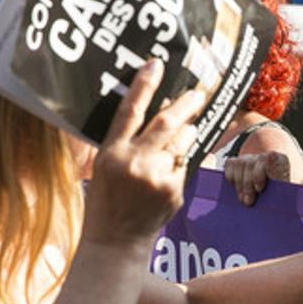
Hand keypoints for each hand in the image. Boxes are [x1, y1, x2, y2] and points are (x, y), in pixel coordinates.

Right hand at [82, 60, 205, 252]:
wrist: (116, 240)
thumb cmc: (107, 199)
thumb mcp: (104, 165)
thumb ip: (124, 140)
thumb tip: (157, 110)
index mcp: (111, 153)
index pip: (129, 112)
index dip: (143, 85)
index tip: (156, 63)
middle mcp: (135, 163)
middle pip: (166, 123)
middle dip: (185, 104)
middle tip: (198, 92)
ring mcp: (157, 178)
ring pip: (182, 143)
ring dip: (187, 134)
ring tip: (185, 132)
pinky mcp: (174, 191)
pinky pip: (185, 165)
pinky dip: (181, 162)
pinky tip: (169, 173)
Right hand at [225, 151, 290, 205]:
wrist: (271, 197)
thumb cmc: (279, 196)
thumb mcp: (283, 194)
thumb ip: (280, 187)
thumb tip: (275, 185)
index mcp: (281, 161)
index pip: (270, 158)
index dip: (260, 174)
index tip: (259, 189)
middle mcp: (265, 157)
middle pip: (251, 164)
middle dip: (248, 184)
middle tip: (248, 202)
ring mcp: (251, 158)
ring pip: (240, 164)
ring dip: (239, 184)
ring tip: (242, 199)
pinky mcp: (239, 161)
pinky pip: (230, 163)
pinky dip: (230, 175)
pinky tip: (234, 187)